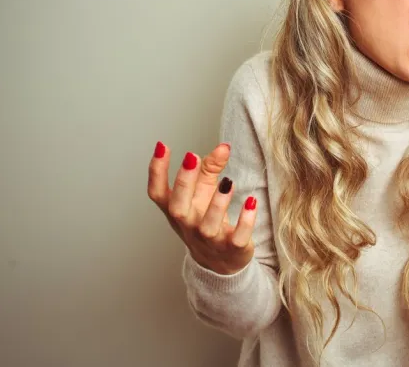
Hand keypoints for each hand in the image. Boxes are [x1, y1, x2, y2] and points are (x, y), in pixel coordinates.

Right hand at [147, 141, 257, 274]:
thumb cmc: (207, 219)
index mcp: (176, 210)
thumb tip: (223, 147)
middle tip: (192, 157)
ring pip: (208, 225)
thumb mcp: (204, 193)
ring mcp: (209, 239)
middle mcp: (188, 225)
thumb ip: (210, 169)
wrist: (220, 262)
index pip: (158, 192)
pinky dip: (245, 221)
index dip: (156, 171)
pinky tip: (252, 202)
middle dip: (184, 183)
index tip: (162, 146)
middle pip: (178, 208)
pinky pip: (238, 237)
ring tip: (227, 182)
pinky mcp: (232, 248)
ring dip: (217, 203)